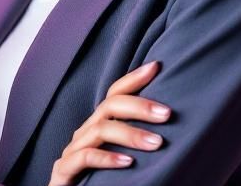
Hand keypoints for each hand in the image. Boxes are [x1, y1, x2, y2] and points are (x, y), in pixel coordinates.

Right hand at [47, 60, 171, 184]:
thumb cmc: (103, 184)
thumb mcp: (124, 159)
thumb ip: (140, 145)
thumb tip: (176, 135)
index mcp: (99, 127)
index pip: (115, 94)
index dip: (133, 79)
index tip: (157, 67)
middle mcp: (85, 133)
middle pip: (109, 106)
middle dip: (139, 106)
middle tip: (167, 114)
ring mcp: (73, 150)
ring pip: (100, 130)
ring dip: (130, 134)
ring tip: (157, 143)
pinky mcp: (64, 170)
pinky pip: (85, 158)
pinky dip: (107, 158)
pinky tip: (128, 163)